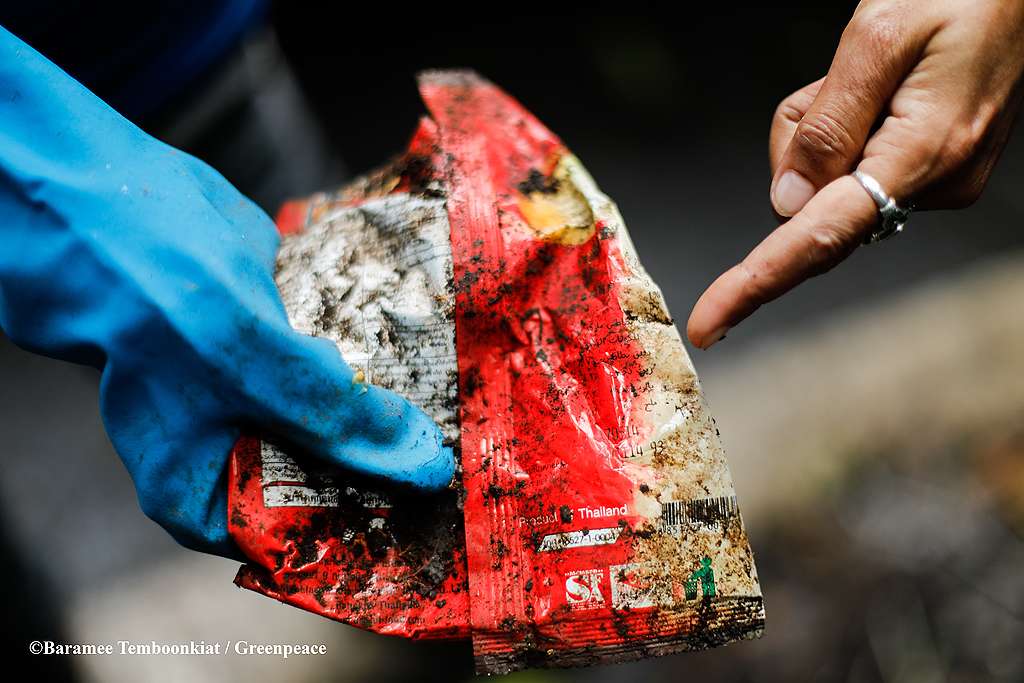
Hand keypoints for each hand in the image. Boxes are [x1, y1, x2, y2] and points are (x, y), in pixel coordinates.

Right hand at [0, 28, 453, 557]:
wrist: (110, 196)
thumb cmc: (145, 290)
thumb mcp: (244, 362)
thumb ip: (328, 417)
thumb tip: (417, 465)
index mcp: (212, 495)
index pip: (313, 543)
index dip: (383, 527)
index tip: (450, 510)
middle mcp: (239, 456)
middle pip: (341, 483)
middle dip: (402, 465)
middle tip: (470, 450)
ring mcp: (263, 401)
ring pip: (349, 423)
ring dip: (401, 410)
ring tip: (465, 404)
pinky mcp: (285, 351)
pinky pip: (348, 368)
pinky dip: (385, 358)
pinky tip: (432, 350)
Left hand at [687, 0, 1023, 348]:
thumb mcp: (878, 37)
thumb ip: (826, 124)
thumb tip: (787, 203)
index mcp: (923, 153)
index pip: (819, 238)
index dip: (755, 283)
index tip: (709, 323)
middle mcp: (936, 183)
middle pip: (813, 206)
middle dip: (800, 152)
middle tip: (831, 83)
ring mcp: (938, 181)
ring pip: (828, 183)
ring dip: (823, 129)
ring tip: (868, 76)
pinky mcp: (933, 171)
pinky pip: (854, 167)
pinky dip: (846, 130)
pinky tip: (879, 91)